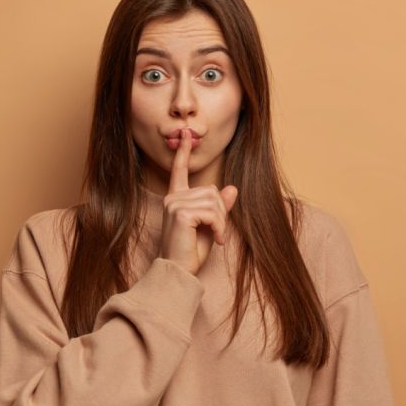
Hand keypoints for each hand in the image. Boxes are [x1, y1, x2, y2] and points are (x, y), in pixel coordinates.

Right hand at [158, 128, 238, 274]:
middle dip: (221, 212)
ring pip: (213, 201)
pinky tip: (217, 240)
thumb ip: (219, 207)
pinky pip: (212, 212)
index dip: (183, 152)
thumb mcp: (210, 226)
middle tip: (218, 233)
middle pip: (211, 190)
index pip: (179, 171)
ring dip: (221, 222)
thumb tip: (232, 188)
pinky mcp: (181, 213)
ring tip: (217, 237)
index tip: (187, 135)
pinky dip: (220, 226)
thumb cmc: (190, 252)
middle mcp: (172, 198)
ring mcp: (175, 204)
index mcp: (176, 199)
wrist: (179, 270)